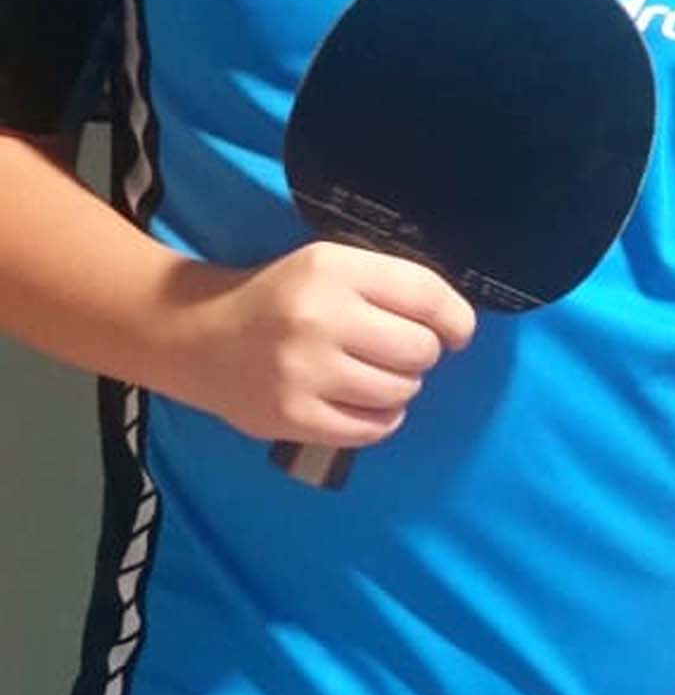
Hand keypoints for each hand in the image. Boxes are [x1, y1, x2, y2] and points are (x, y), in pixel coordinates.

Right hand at [162, 242, 475, 451]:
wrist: (198, 336)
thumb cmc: (279, 297)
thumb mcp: (328, 266)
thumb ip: (387, 285)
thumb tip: (454, 324)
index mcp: (332, 269)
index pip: (424, 294)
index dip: (456, 318)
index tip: (457, 331)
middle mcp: (319, 318)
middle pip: (419, 349)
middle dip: (421, 353)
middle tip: (397, 351)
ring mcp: (304, 372)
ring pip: (401, 391)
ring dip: (401, 387)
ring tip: (376, 376)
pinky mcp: (292, 417)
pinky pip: (372, 428)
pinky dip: (381, 419)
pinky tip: (362, 403)